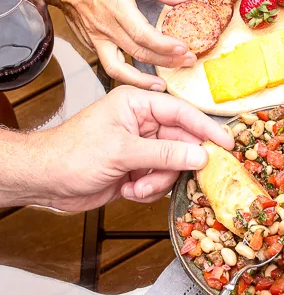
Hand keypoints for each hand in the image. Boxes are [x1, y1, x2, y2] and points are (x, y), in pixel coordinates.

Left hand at [26, 85, 232, 210]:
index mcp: (137, 104)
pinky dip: (147, 189)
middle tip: (180, 178)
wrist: (45, 181)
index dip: (205, 129)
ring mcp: (139, 147)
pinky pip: (159, 180)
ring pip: (172, 165)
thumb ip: (164, 154)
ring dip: (157, 181)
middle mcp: (141, 123)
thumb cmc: (72, 154)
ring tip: (136, 187)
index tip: (227, 144)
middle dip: (175, 165)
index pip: (182, 113)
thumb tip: (200, 155)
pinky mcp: (136, 169)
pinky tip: (127, 190)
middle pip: (181, 143)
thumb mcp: (122, 152)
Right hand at [47, 0, 195, 89]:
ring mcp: (96, 39)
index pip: (144, 35)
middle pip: (139, 54)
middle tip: (188, 62)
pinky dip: (126, 73)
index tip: (184, 49)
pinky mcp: (91, 43)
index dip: (165, 46)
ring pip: (119, 69)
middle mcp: (106, 28)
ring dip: (143, 80)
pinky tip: (142, 74)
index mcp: (118, 7)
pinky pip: (109, 64)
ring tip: (162, 86)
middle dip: (166, 62)